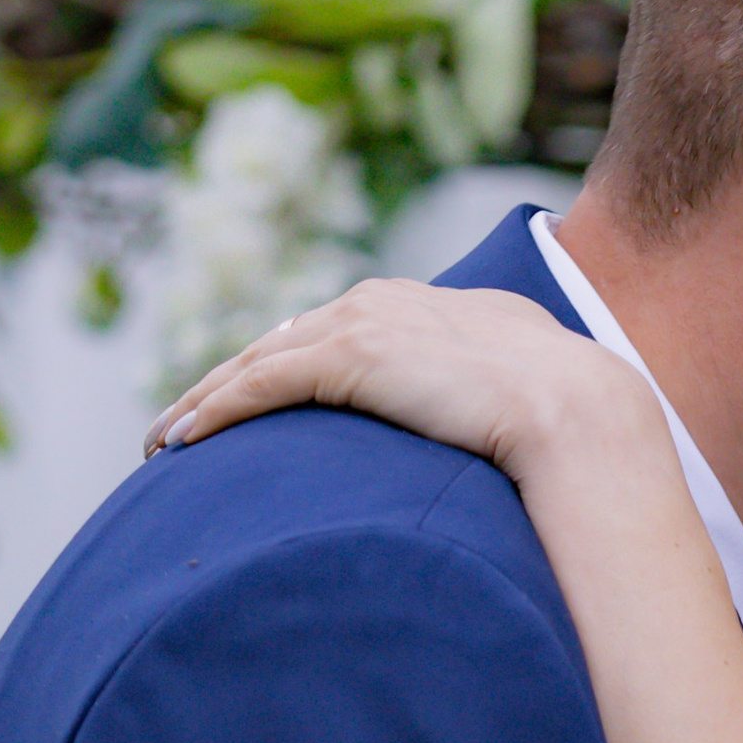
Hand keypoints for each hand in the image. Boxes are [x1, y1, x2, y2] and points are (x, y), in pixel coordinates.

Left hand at [145, 279, 671, 491]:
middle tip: (183, 422)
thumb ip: (483, 394)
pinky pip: (261, 386)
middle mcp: (381, 302)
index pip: (327, 334)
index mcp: (417, 305)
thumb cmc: (568, 418)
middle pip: (279, 343)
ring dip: (202, 401)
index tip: (245, 400)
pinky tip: (181, 440)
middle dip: (225, 383)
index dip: (279, 368)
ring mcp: (361, 325)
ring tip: (164, 438)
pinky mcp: (348, 358)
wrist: (579, 412)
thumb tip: (493, 435)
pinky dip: (215, 411)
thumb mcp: (517, 392)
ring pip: (256, 361)